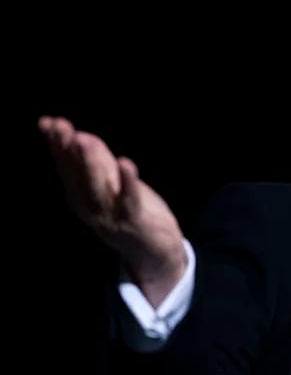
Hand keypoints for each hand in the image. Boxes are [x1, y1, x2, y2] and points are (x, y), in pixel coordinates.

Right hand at [39, 116, 186, 306]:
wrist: (154, 251)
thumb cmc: (128, 210)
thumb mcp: (107, 180)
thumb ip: (91, 156)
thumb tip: (62, 127)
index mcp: (79, 195)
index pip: (66, 165)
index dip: (59, 144)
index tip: (51, 123)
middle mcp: (89, 206)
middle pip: (78, 175)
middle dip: (70, 151)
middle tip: (63, 128)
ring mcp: (110, 216)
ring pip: (98, 186)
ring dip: (91, 163)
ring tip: (86, 140)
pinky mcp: (134, 221)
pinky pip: (129, 200)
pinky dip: (127, 182)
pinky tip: (125, 163)